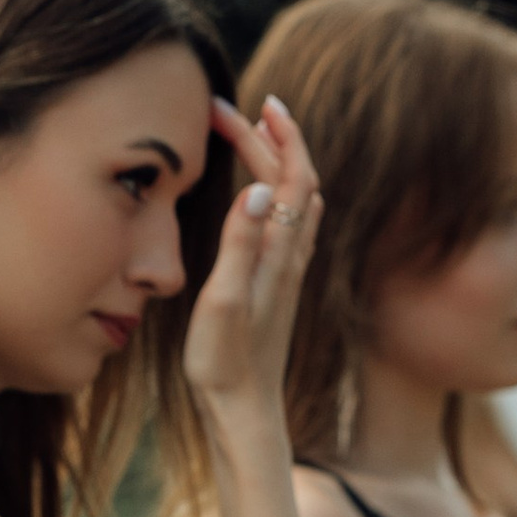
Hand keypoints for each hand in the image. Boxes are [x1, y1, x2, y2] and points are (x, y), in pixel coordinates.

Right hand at [183, 94, 323, 443]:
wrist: (246, 414)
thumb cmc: (226, 365)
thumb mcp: (222, 303)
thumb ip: (239, 245)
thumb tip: (255, 187)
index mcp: (278, 252)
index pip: (290, 174)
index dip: (278, 134)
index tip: (252, 102)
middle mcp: (291, 256)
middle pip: (292, 180)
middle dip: (268, 138)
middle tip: (230, 111)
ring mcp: (288, 272)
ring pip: (294, 199)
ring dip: (277, 161)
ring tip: (255, 135)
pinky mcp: (279, 287)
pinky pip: (288, 223)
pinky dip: (277, 192)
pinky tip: (265, 197)